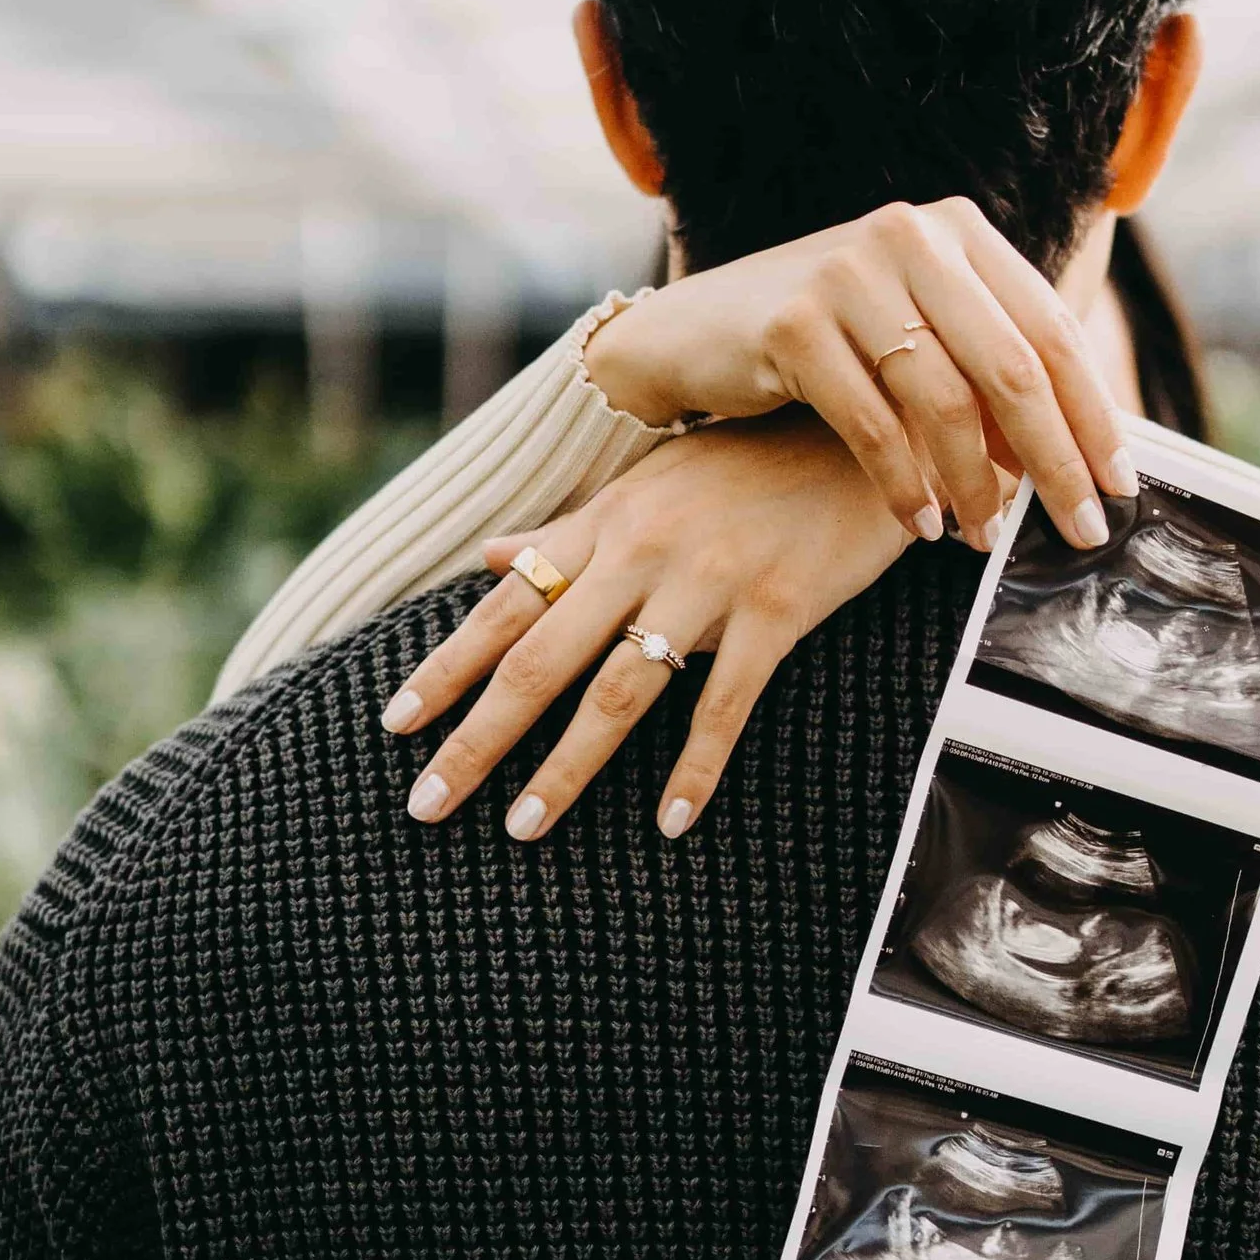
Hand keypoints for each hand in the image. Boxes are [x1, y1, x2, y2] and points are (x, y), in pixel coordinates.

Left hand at [383, 411, 916, 843]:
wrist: (865, 432)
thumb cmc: (754, 463)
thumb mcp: (651, 483)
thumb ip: (571, 530)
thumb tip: (490, 555)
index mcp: (606, 524)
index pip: (505, 604)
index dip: (447, 667)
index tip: (394, 725)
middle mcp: (643, 552)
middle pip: (540, 660)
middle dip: (478, 737)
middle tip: (427, 803)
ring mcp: (710, 582)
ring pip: (619, 691)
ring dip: (566, 767)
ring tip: (524, 827)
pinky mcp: (779, 610)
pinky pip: (726, 703)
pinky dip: (696, 768)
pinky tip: (671, 823)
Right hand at [578, 195, 1131, 551]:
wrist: (692, 334)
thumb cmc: (823, 343)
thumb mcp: (915, 331)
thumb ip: (987, 367)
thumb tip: (1077, 457)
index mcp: (957, 230)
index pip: (1050, 329)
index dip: (1092, 413)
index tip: (1119, 486)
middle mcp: (909, 237)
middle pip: (1012, 367)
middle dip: (1055, 461)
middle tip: (1079, 531)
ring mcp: (847, 274)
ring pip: (945, 403)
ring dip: (974, 487)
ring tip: (983, 539)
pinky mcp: (793, 323)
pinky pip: (874, 427)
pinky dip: (905, 487)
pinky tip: (921, 526)